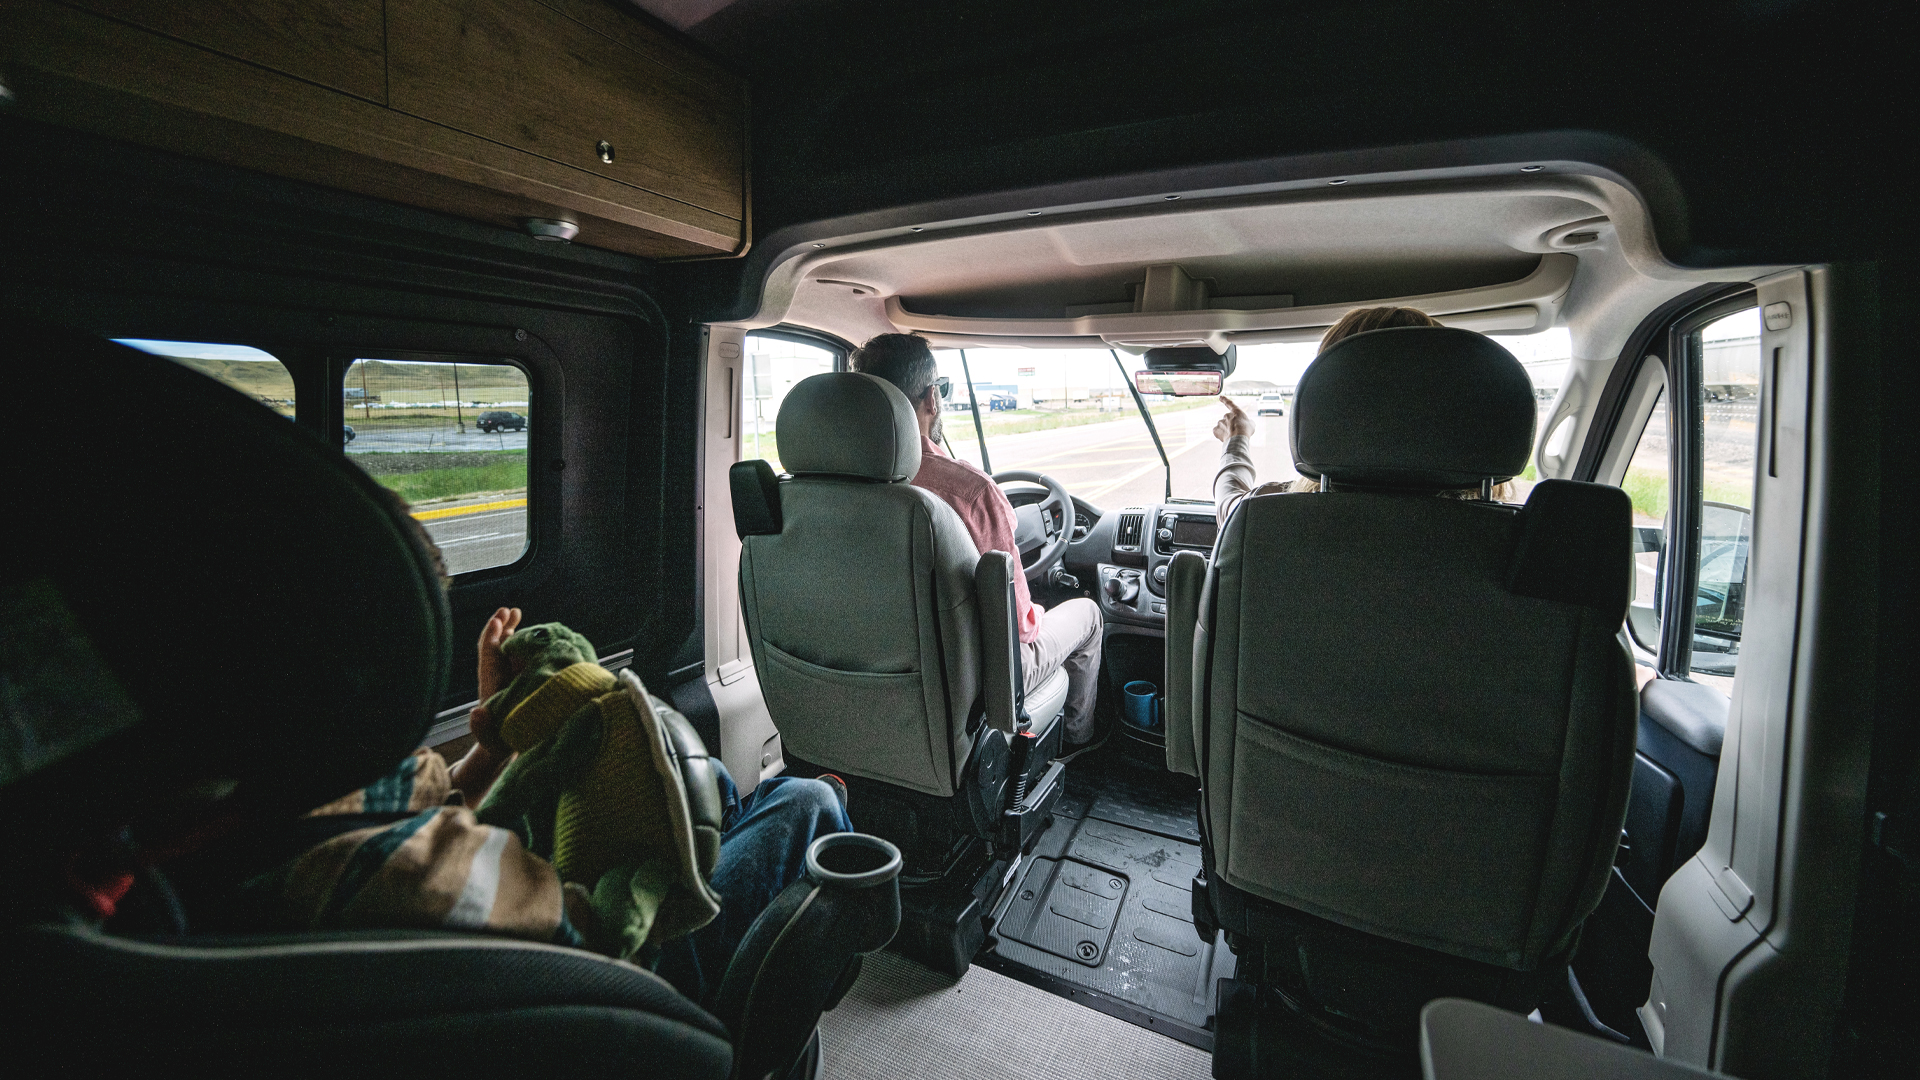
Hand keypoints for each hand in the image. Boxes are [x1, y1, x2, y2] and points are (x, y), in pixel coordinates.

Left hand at [469, 607, 520, 757]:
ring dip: (512, 631)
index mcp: (492, 686)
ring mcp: (510, 678)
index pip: (489, 657)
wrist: (504, 749)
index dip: (491, 639)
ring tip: (516, 611)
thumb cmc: (497, 744)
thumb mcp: (490, 740)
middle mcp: (499, 678)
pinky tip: (536, 634)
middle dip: (501, 627)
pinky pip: (523, 658)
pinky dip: (527, 644)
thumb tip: (475, 712)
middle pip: (498, 647)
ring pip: (510, 649)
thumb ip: (481, 729)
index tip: (497, 622)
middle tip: (508, 610)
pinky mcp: (522, 680)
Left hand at [1213, 396, 1253, 440]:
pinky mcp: (1216, 429)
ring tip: (1232, 436)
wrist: (1238, 438)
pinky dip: (1220, 434)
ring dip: (1226, 430)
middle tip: (1236, 431)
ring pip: (1222, 426)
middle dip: (1231, 425)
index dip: (1225, 400)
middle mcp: (1226, 415)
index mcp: (1236, 412)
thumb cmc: (1246, 430)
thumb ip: (1247, 422)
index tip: (1220, 397)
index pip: (1229, 404)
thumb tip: (1247, 423)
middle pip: (1228, 419)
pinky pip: (1217, 432)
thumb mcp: (1251, 424)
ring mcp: (1220, 422)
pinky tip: (1226, 438)